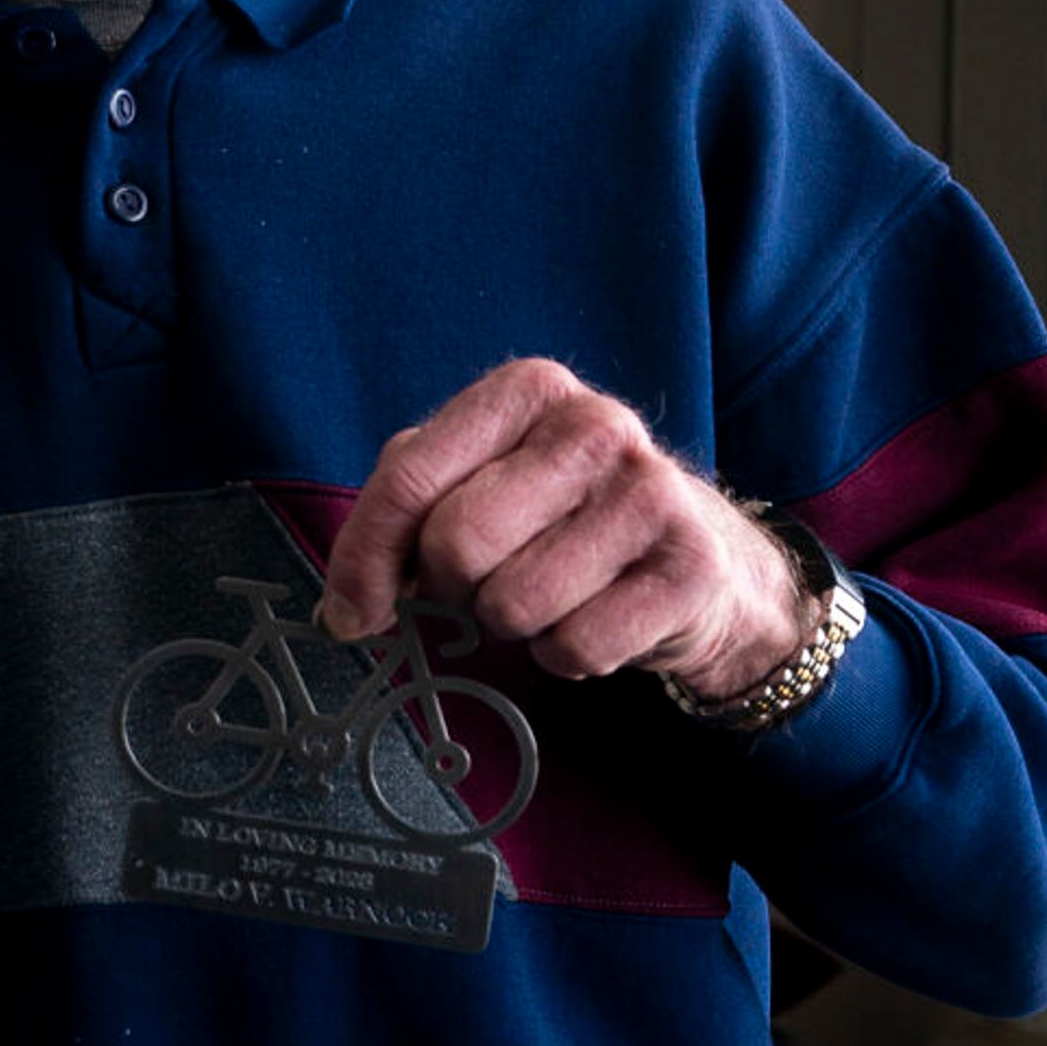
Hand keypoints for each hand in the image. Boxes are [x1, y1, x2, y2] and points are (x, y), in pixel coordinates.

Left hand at [318, 358, 811, 696]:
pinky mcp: (691, 567)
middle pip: (457, 544)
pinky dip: (568, 654)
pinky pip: (575, 647)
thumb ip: (400, 515)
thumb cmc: (562, 520)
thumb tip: (344, 608)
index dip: (364, 561)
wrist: (701, 560)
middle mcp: (596, 426)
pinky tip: (598, 616)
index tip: (353, 613)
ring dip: (515, 623)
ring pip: (513, 604)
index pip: (408, 480)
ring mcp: (651, 493)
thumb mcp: (477, 483)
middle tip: (487, 582)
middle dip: (455, 588)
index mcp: (527, 391)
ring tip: (554, 592)